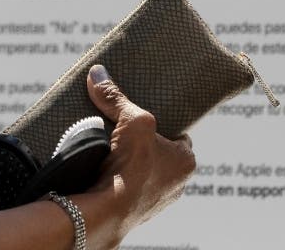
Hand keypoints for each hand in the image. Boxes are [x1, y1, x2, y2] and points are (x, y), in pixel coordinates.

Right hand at [82, 65, 194, 242]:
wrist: (110, 210)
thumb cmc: (134, 166)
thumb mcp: (131, 120)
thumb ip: (116, 97)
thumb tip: (97, 73)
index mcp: (186, 162)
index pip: (177, 135)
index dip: (161, 124)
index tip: (144, 117)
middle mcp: (177, 184)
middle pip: (158, 153)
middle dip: (143, 144)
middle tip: (124, 131)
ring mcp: (155, 201)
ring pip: (143, 173)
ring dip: (129, 163)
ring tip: (110, 147)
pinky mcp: (133, 211)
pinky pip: (127, 188)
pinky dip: (117, 179)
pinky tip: (104, 169)